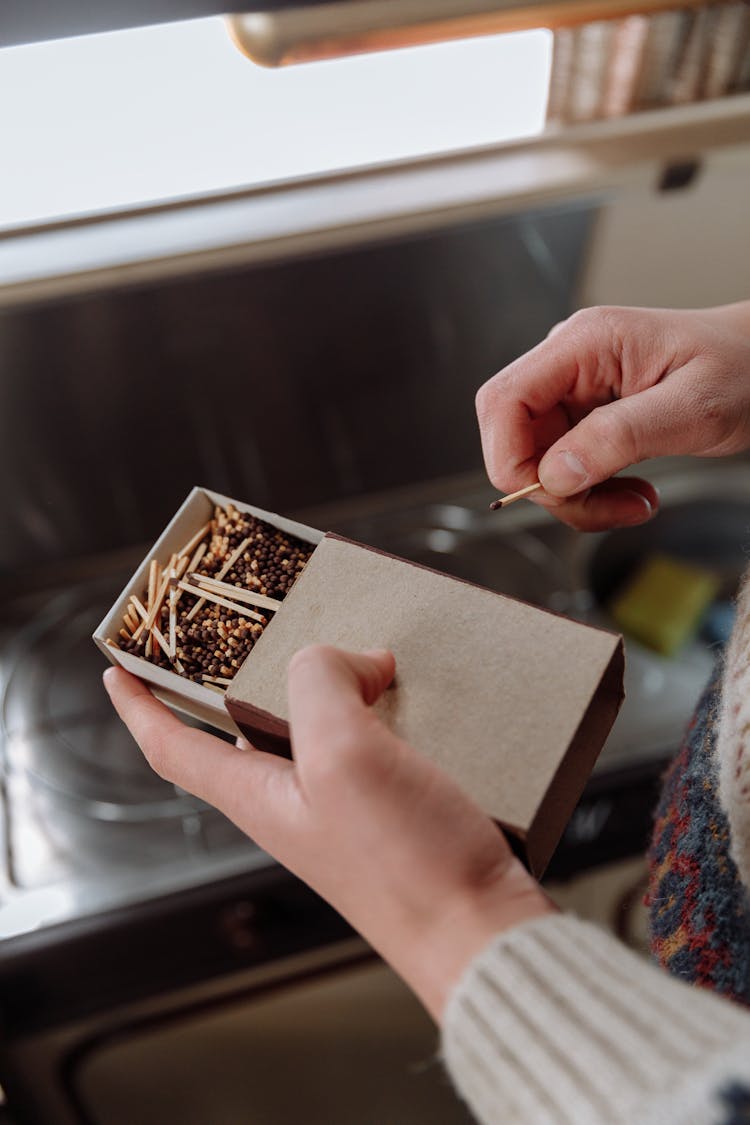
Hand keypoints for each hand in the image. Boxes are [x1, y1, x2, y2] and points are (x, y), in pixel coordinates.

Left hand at [104, 647, 553, 1020]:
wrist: (481, 933)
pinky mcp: (392, 809)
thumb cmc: (406, 869)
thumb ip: (321, 686)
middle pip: (242, 728)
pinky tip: (409, 691)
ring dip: (323, 684)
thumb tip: (351, 658)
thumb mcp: (343, 756)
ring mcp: (342, 808)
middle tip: (255, 626)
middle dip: (241, 675)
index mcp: (257, 796)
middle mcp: (292, 802)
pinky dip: (378, 707)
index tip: (117, 669)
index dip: (137, 705)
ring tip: (350, 645)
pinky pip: (369, 741)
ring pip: (314, 727)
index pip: (171, 746)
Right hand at [476, 302, 749, 530]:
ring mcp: (573, 390)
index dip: (509, 455)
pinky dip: (589, 493)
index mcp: (584, 343)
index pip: (504, 400)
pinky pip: (562, 466)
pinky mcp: (584, 417)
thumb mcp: (694, 408)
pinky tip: (630, 490)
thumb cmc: (744, 368)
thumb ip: (620, 437)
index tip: (551, 493)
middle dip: (552, 487)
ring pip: (535, 460)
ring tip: (634, 502)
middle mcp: (568, 363)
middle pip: (513, 437)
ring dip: (577, 498)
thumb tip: (555, 474)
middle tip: (609, 507)